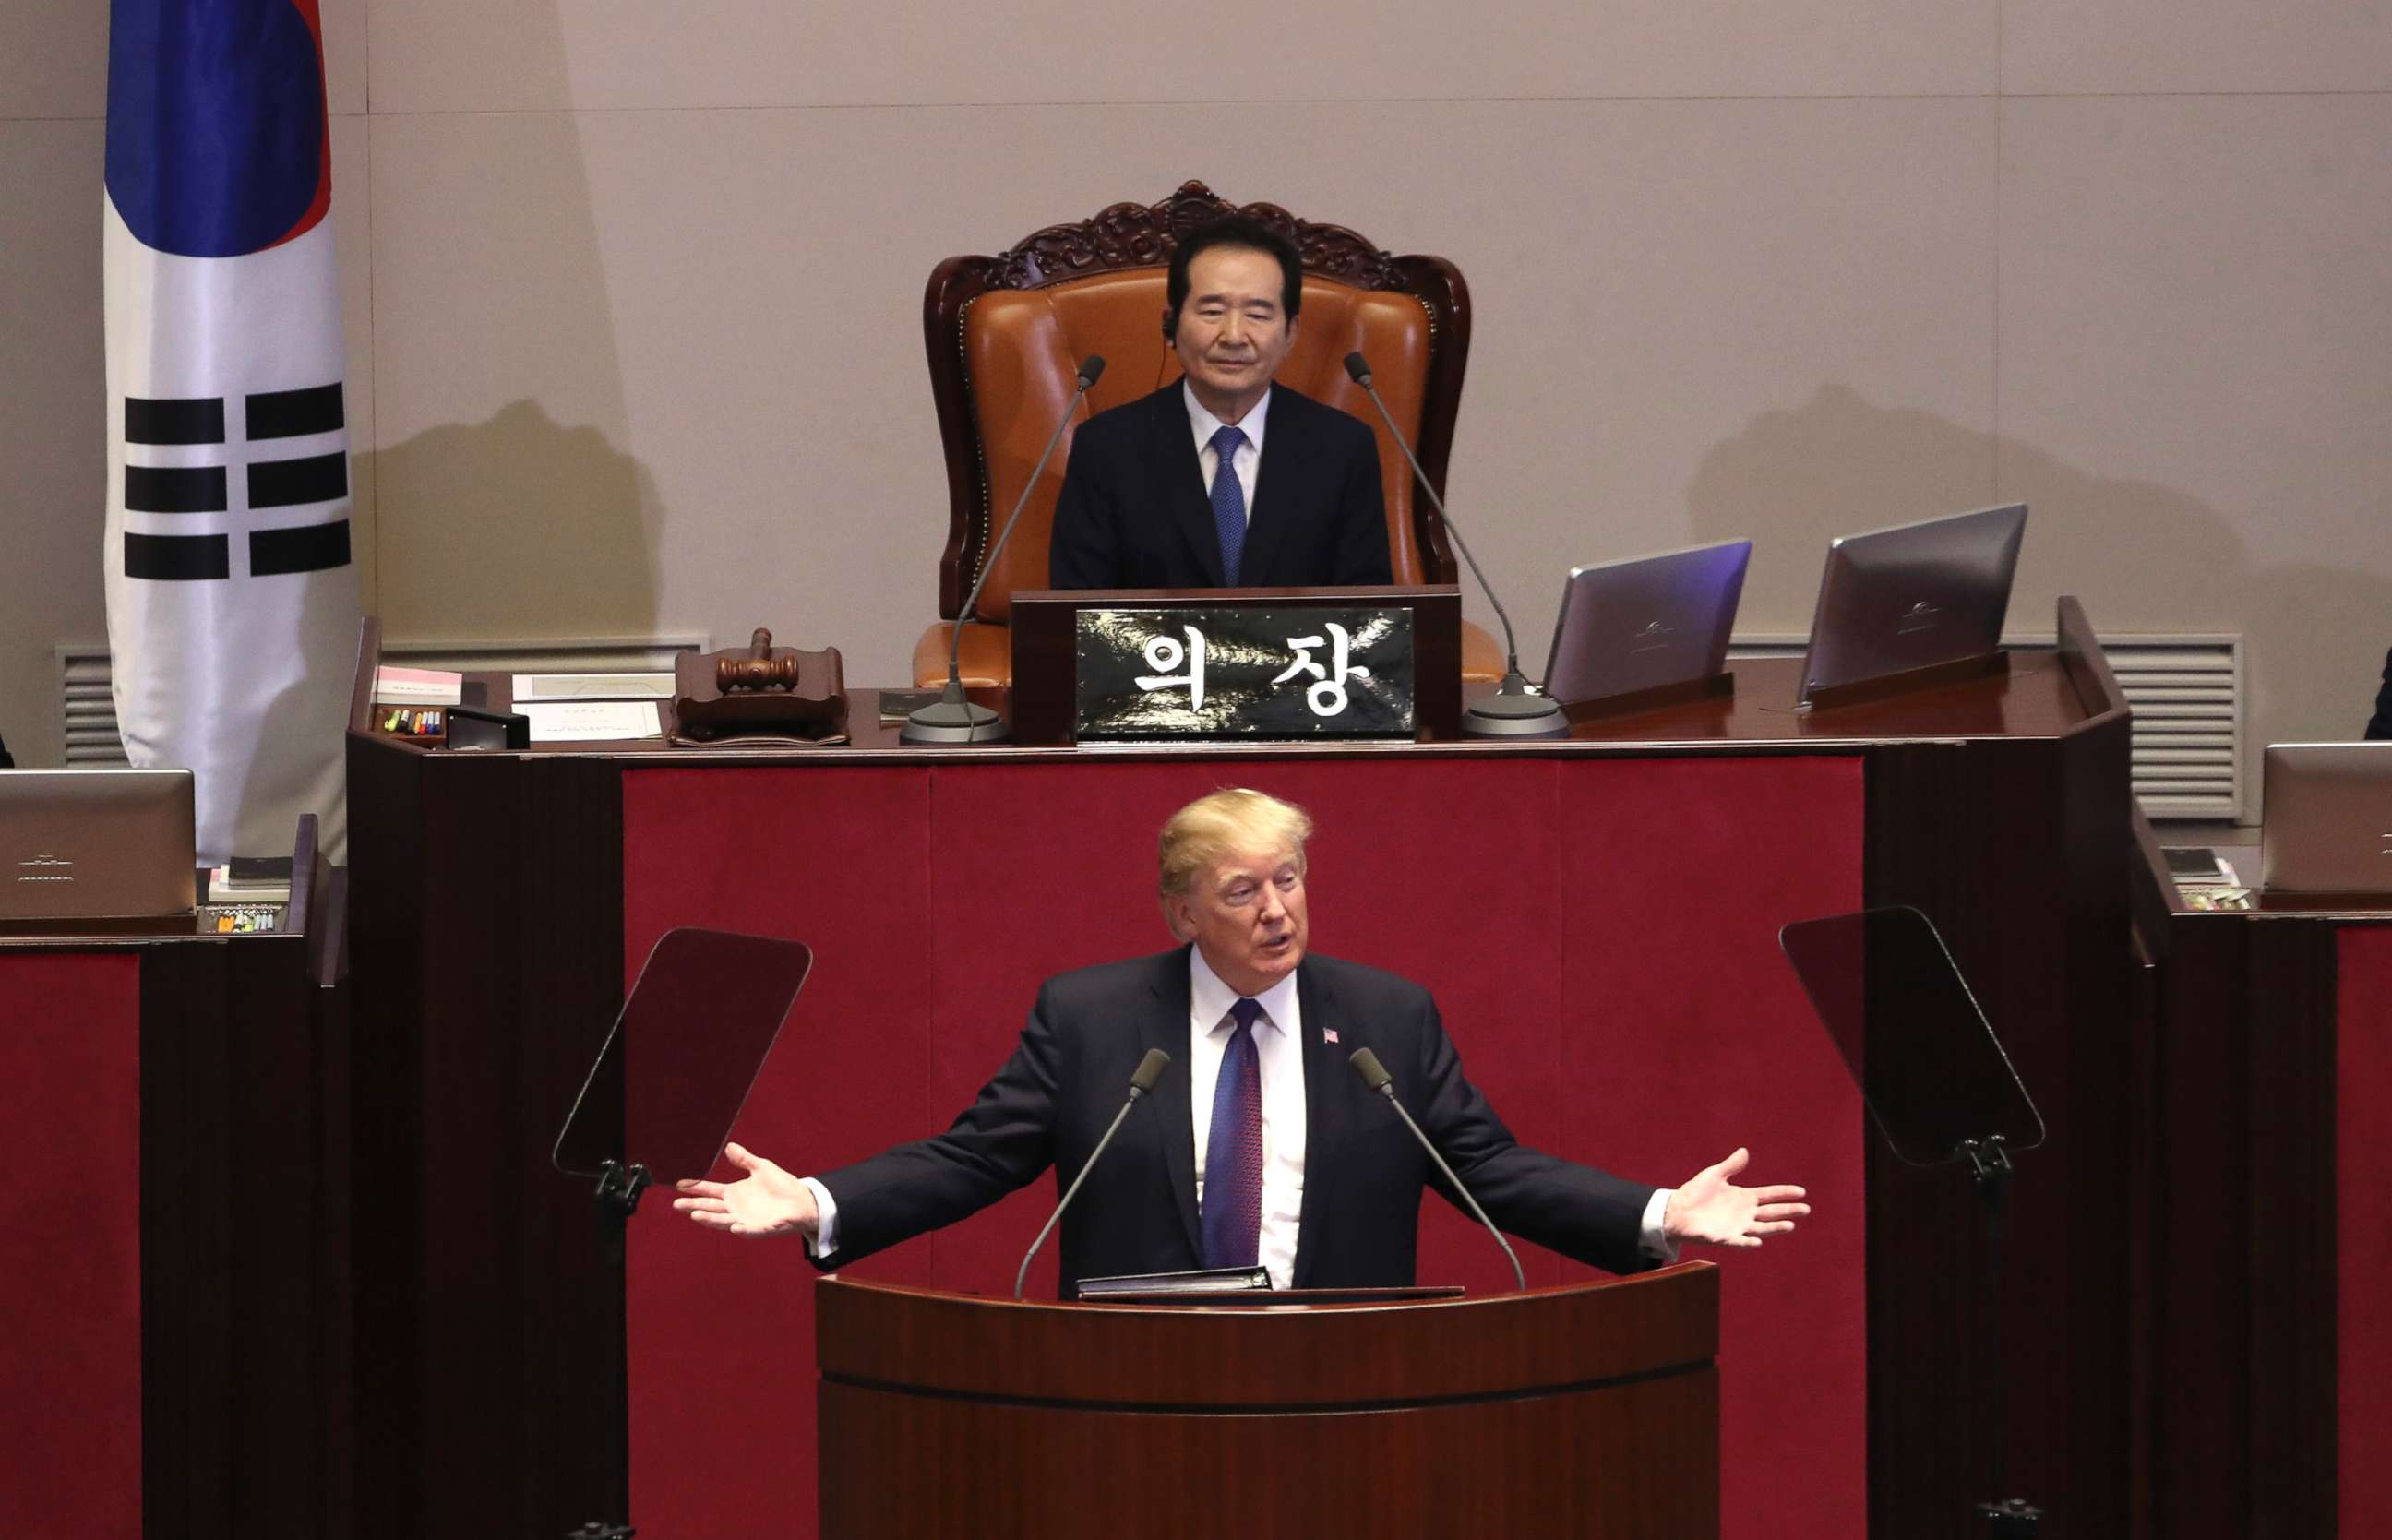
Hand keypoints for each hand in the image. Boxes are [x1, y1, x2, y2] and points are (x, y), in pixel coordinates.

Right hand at [671, 1141, 817, 1238]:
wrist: (802, 1200)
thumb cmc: (782, 1185)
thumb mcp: (761, 1167)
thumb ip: (745, 1159)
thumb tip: (729, 1146)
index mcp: (734, 1193)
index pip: (710, 1191)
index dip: (695, 1188)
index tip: (679, 1185)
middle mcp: (736, 1208)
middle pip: (710, 1208)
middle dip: (693, 1206)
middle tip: (677, 1204)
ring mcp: (746, 1220)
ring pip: (723, 1220)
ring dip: (710, 1219)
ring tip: (695, 1215)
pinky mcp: (761, 1228)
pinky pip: (750, 1230)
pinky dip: (742, 1229)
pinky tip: (734, 1226)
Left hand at [1663, 1147, 1808, 1248]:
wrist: (1676, 1210)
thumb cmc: (1695, 1192)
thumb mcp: (1714, 1175)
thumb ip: (1730, 1165)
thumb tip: (1745, 1151)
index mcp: (1744, 1197)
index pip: (1769, 1194)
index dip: (1785, 1193)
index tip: (1802, 1192)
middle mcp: (1744, 1213)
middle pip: (1771, 1212)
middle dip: (1788, 1210)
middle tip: (1806, 1209)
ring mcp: (1737, 1226)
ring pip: (1762, 1228)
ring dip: (1775, 1227)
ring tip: (1790, 1225)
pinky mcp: (1725, 1237)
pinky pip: (1739, 1241)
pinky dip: (1748, 1242)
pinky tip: (1758, 1240)